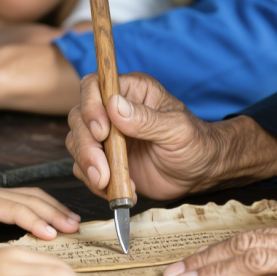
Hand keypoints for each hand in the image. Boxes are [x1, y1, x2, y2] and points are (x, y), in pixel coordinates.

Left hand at [0, 178, 81, 253]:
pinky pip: (29, 198)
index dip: (35, 222)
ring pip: (34, 196)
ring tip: (74, 222)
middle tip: (76, 228)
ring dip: (55, 207)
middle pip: (32, 200)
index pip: (15, 209)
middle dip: (55, 213)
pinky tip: (56, 215)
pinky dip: (47, 205)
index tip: (53, 234)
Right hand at [66, 73, 225, 201]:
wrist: (200, 173)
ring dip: (88, 166)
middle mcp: (114, 109)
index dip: (90, 106)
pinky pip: (84, 168)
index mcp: (132, 91)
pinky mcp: (105, 160)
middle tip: (102, 170)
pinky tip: (122, 190)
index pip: (94, 86)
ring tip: (110, 183)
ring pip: (76, 143)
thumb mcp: (176, 129)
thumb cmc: (195, 143)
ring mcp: (107, 136)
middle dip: (86, 146)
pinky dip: (96, 183)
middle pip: (79, 117)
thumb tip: (114, 106)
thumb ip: (147, 119)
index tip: (102, 132)